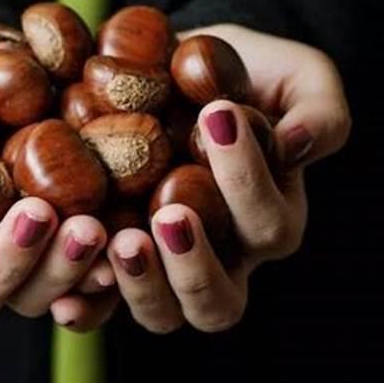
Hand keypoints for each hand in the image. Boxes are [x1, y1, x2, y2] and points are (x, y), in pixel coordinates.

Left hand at [96, 24, 350, 332]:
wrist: (182, 71)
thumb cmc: (246, 75)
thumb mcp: (297, 78)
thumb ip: (319, 110)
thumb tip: (298, 144)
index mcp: (269, 219)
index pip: (268, 224)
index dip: (247, 180)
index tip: (218, 115)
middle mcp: (222, 256)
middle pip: (219, 301)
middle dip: (195, 264)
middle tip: (170, 214)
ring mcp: (166, 265)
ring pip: (164, 312)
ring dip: (142, 285)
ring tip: (119, 242)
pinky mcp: (117, 258)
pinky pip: (103, 303)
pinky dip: (86, 304)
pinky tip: (64, 295)